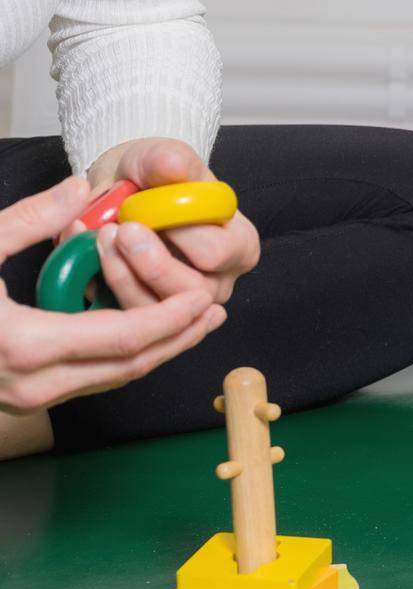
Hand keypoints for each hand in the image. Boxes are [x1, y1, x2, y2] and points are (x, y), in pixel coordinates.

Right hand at [0, 177, 222, 412]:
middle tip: (213, 311)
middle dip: (178, 339)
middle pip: (129, 366)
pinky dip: (123, 358)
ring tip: (192, 323)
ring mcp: (26, 399)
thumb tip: (81, 189)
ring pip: (111, 380)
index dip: (170, 321)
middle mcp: (31, 383)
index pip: (123, 339)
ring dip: (156, 352)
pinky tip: (143, 335)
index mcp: (24, 345)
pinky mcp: (22, 399)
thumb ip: (28, 220)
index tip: (202, 298)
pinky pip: (88, 381)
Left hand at [81, 138, 259, 306]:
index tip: (153, 210)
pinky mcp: (142, 315)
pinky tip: (85, 250)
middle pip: (189, 292)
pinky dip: (96, 282)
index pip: (216, 254)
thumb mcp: (162, 158)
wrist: (125, 194)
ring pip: (153, 309)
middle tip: (120, 230)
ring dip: (120, 273)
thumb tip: (172, 165)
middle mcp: (215, 282)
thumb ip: (170, 161)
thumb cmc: (155, 179)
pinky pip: (119, 314)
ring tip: (101, 236)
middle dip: (150, 264)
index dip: (182, 235)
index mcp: (238, 246)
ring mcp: (179, 305)